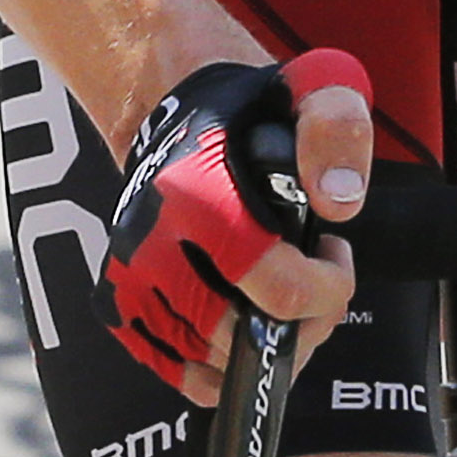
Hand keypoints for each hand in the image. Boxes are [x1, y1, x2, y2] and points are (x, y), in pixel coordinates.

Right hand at [103, 47, 371, 403]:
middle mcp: (150, 240)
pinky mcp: (117, 301)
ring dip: (264, 347)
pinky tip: (246, 329)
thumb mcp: (313, 88)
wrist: (169, 108)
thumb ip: (336, 130)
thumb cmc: (251, 109)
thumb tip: (338, 201)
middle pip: (242, 336)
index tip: (334, 253)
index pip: (278, 289)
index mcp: (197, 194)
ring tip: (282, 298)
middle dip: (303, 325)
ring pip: (210, 362)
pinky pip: (174, 368)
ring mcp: (127, 276)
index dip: (329, 290)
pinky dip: (219, 368)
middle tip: (317, 285)